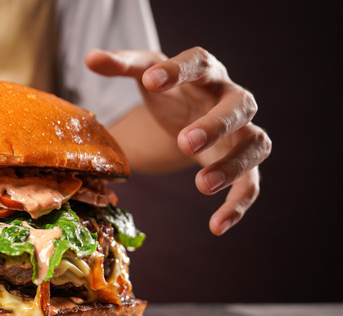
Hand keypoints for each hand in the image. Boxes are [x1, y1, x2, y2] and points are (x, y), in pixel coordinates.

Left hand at [86, 47, 271, 234]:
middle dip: (215, 124)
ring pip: (255, 144)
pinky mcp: (242, 162)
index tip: (150, 81)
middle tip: (185, 142)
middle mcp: (230, 99)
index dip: (178, 70)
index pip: (199, 62)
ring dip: (233, 165)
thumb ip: (121, 66)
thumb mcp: (146, 76)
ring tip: (202, 185)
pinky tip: (217, 227)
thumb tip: (90, 58)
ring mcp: (240, 131)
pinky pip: (252, 183)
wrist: (187, 115)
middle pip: (239, 105)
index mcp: (204, 72)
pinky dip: (238, 205)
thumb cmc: (169, 92)